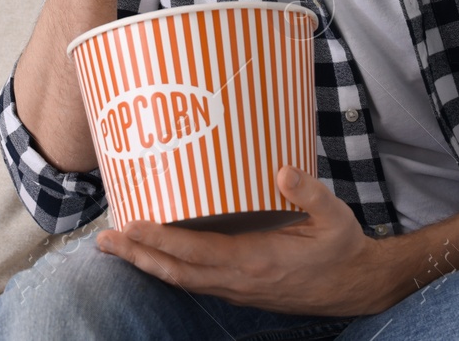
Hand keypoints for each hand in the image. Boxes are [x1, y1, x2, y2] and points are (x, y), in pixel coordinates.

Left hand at [94, 167, 413, 316]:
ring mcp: (236, 288)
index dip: (162, 240)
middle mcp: (239, 279)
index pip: (197, 252)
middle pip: (177, 271)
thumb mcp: (335, 217)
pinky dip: (167, 268)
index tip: (132, 225)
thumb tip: (282, 170)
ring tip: (114, 245)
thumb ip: (309, 193)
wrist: (355, 288)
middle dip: (138, 255)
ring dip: (146, 263)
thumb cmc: (342, 249)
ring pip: (181, 279)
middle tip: (104, 239)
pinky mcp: (238, 288)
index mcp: (256, 260)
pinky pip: (194, 280)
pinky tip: (150, 254)